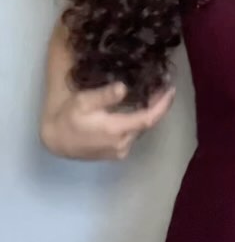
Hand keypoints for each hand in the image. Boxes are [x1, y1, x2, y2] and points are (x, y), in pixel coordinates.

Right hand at [40, 80, 174, 161]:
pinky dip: (139, 122)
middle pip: (147, 124)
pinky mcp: (116, 154)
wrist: (57, 141)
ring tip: (154, 96)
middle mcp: (122, 143)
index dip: (163, 104)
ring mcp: (119, 151)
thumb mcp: (83, 101)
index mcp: (116, 130)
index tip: (171, 89)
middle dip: (158, 106)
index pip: (148, 118)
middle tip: (163, 87)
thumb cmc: (69, 118)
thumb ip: (104, 95)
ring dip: (148, 114)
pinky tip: (138, 111)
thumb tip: (124, 88)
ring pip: (140, 130)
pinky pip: (133, 135)